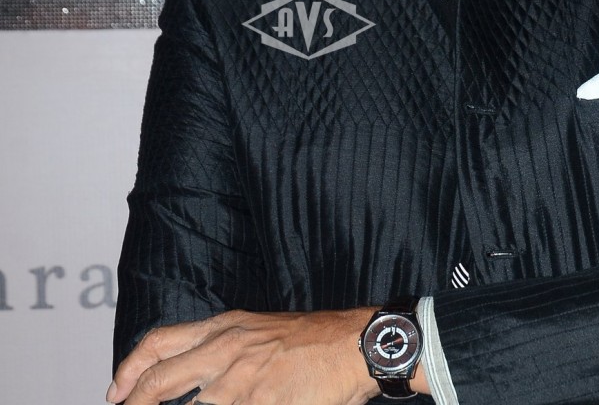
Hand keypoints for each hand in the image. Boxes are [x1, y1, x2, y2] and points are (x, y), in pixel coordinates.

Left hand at [107, 308, 380, 404]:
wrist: (356, 344)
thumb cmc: (315, 339)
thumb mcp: (260, 329)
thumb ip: (225, 347)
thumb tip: (195, 376)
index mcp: (224, 328)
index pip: (159, 343)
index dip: (129, 370)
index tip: (116, 392)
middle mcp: (226, 352)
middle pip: (159, 382)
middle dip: (135, 403)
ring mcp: (242, 382)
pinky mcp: (263, 403)